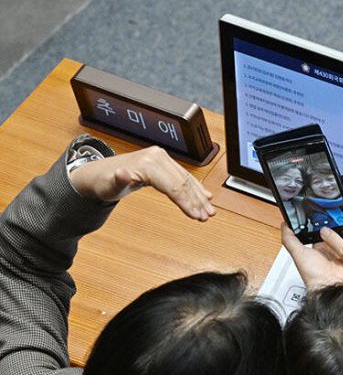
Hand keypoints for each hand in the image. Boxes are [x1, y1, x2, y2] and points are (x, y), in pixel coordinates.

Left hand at [70, 146, 215, 220]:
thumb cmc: (104, 181)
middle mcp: (157, 158)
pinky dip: (194, 187)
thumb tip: (122, 174)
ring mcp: (161, 159)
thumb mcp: (109, 185)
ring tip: (209, 211)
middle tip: (206, 217)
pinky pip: (182, 176)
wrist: (100, 174)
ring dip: (199, 196)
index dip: (186, 203)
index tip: (196, 216)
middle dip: (196, 201)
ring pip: (186, 179)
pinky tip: (205, 195)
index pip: (174, 186)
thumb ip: (118, 180)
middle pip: (183, 182)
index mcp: (149, 163)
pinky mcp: (162, 163)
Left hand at [281, 208, 342, 289]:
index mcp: (321, 247)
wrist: (328, 287)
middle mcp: (334, 249)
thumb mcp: (298, 254)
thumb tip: (284, 225)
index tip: (330, 207)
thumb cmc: (313, 275)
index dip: (329, 217)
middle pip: (341, 228)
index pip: (326, 228)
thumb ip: (290, 239)